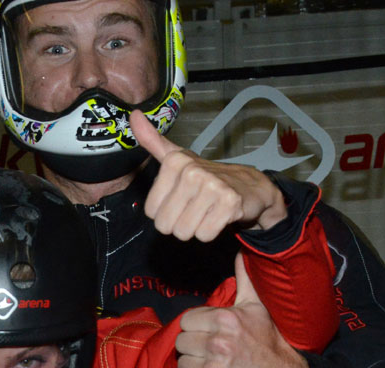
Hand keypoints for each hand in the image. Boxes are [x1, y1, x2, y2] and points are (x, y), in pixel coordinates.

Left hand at [131, 110, 287, 239]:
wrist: (249, 185)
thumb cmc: (206, 176)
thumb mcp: (178, 157)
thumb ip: (153, 141)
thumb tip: (134, 116)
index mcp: (174, 161)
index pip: (151, 211)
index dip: (164, 211)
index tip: (180, 199)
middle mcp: (191, 171)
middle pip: (165, 225)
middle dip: (178, 223)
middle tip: (193, 209)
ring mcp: (212, 187)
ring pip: (184, 231)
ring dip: (194, 228)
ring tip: (206, 212)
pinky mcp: (229, 204)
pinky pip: (204, 235)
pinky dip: (211, 231)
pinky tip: (218, 216)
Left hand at [175, 253, 311, 367]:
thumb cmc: (268, 344)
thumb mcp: (257, 309)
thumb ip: (244, 280)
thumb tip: (241, 251)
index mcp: (226, 320)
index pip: (186, 321)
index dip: (196, 328)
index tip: (209, 334)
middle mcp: (219, 344)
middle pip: (181, 343)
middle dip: (194, 348)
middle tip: (212, 352)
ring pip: (183, 365)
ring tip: (215, 367)